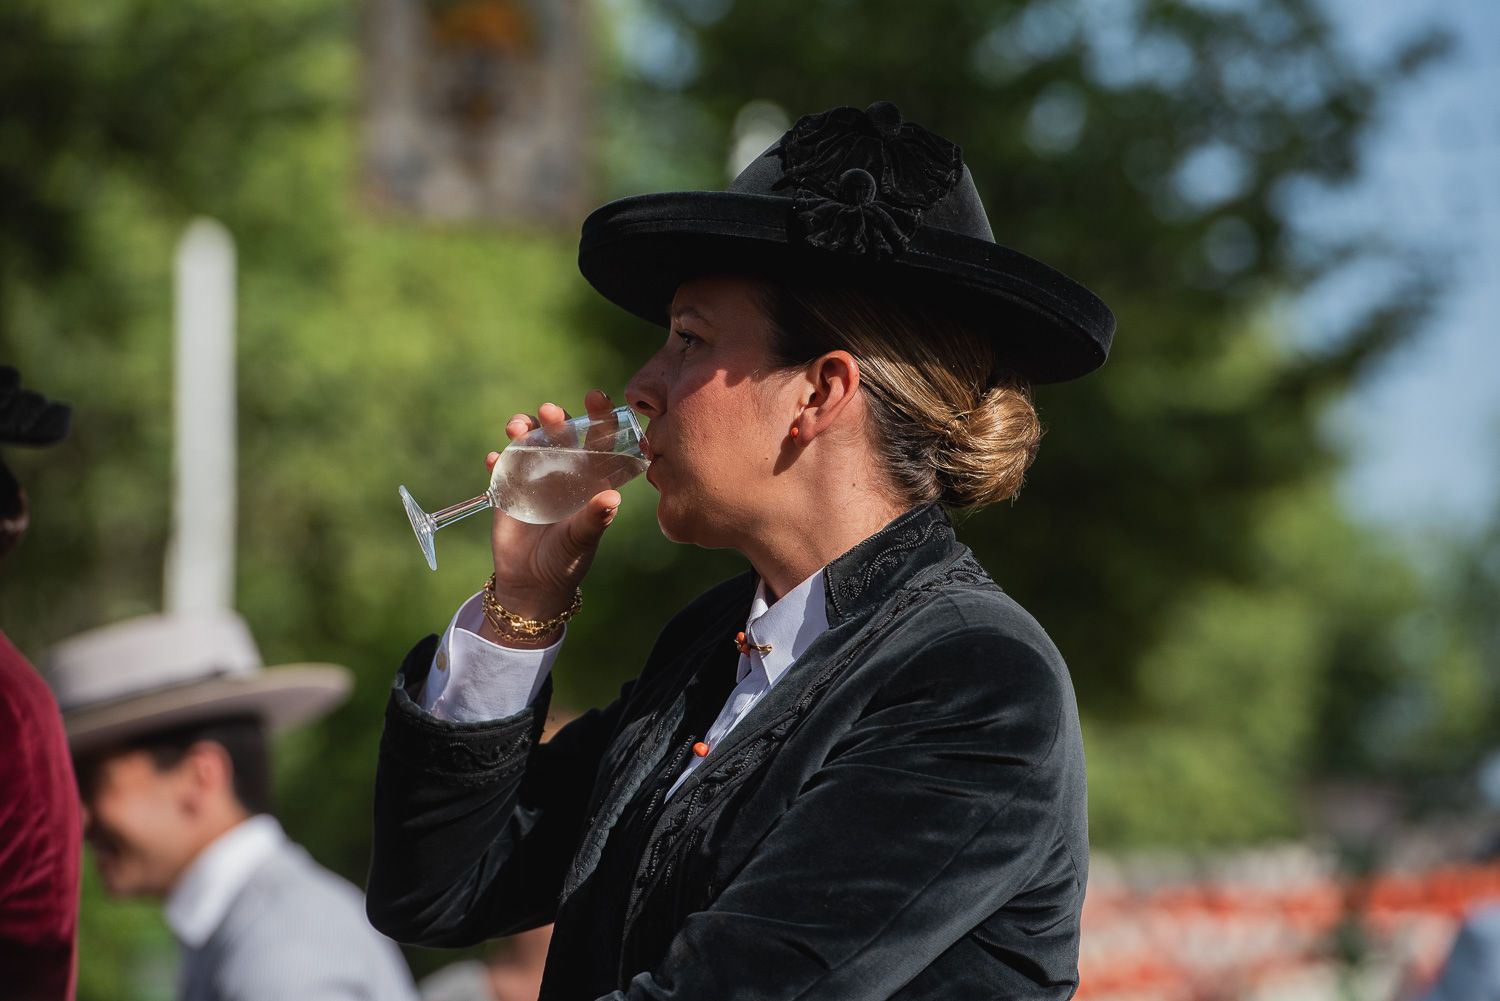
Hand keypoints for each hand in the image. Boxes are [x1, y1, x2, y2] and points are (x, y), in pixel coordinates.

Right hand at [483, 389, 621, 645]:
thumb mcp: (580, 542)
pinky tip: (493, 459)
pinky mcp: (507, 490)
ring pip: (528, 444)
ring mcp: (534, 478)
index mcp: (590, 480)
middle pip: (561, 436)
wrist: (531, 584)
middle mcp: (563, 473)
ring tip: (516, 427)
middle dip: (555, 419)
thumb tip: (612, 499)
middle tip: (549, 410)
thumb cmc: (566, 562)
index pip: (599, 442)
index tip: (595, 397)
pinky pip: (501, 468)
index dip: (600, 418)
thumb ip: (594, 520)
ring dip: (522, 432)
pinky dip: (497, 461)